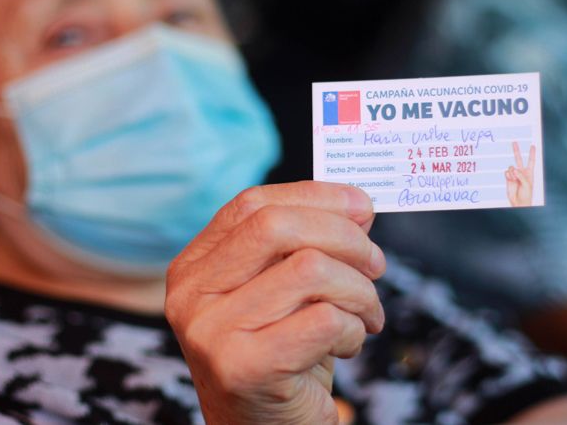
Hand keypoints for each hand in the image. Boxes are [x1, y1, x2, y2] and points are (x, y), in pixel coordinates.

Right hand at [165, 182, 386, 424]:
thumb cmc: (284, 356)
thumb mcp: (287, 292)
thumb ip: (307, 244)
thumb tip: (359, 205)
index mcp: (194, 267)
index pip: (253, 204)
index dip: (315, 197)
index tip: (363, 206)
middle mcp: (190, 296)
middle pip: (278, 227)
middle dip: (345, 239)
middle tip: (376, 266)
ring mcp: (210, 333)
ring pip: (310, 270)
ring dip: (359, 292)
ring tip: (367, 316)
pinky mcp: (242, 369)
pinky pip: (325, 320)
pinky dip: (354, 329)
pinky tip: (348, 346)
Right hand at [505, 142, 536, 206]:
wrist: (519, 202)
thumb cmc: (526, 195)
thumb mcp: (527, 185)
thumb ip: (521, 176)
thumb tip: (514, 169)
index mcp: (529, 173)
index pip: (531, 161)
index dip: (532, 153)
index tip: (532, 146)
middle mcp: (522, 172)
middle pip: (519, 159)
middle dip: (516, 150)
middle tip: (514, 142)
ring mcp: (514, 175)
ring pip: (511, 167)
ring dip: (512, 172)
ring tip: (514, 179)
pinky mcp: (508, 178)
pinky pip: (506, 172)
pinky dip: (508, 176)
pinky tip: (510, 180)